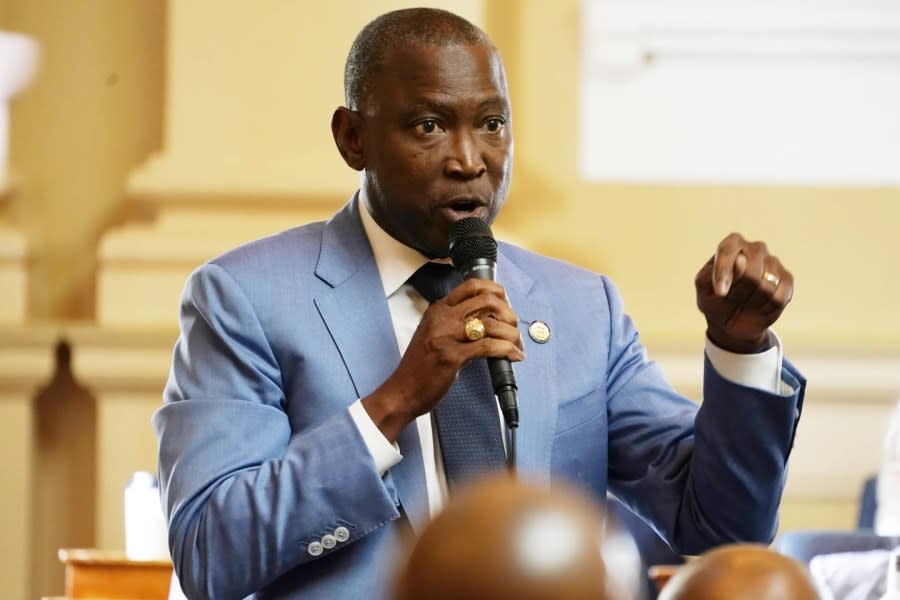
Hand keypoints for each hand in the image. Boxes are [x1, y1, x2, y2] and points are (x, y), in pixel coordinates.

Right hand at [362, 279, 523, 441]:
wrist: (403, 391)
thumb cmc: (421, 366)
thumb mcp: (435, 334)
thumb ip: (457, 323)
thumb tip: (491, 318)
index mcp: (438, 309)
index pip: (472, 286)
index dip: (495, 290)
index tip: (506, 303)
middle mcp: (442, 318)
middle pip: (486, 300)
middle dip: (508, 313)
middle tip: (514, 327)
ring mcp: (445, 336)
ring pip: (490, 323)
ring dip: (511, 334)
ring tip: (517, 345)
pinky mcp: (451, 357)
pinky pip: (488, 347)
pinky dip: (506, 350)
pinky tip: (513, 356)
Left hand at [695, 233, 793, 353]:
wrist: (731, 321)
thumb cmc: (714, 299)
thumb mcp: (705, 289)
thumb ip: (718, 273)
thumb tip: (741, 260)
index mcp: (731, 244)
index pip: (729, 250)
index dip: (724, 273)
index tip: (720, 294)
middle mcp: (755, 248)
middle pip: (751, 272)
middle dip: (738, 293)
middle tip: (730, 299)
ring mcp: (773, 262)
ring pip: (766, 286)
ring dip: (751, 302)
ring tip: (744, 301)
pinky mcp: (786, 280)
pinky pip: (778, 298)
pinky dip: (765, 309)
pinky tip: (758, 307)